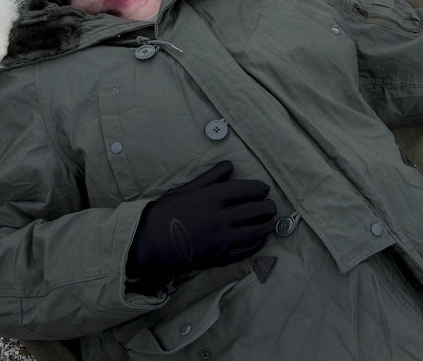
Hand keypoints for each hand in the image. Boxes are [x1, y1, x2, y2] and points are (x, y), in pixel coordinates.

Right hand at [127, 161, 276, 289]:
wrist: (151, 246)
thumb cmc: (165, 214)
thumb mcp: (185, 190)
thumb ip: (210, 178)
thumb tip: (229, 166)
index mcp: (210, 198)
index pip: (244, 190)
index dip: (258, 188)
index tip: (264, 189)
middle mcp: (219, 218)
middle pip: (254, 210)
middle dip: (267, 207)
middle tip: (271, 205)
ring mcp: (221, 240)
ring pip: (254, 231)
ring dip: (267, 225)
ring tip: (271, 221)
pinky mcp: (220, 257)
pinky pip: (246, 250)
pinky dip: (257, 243)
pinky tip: (261, 238)